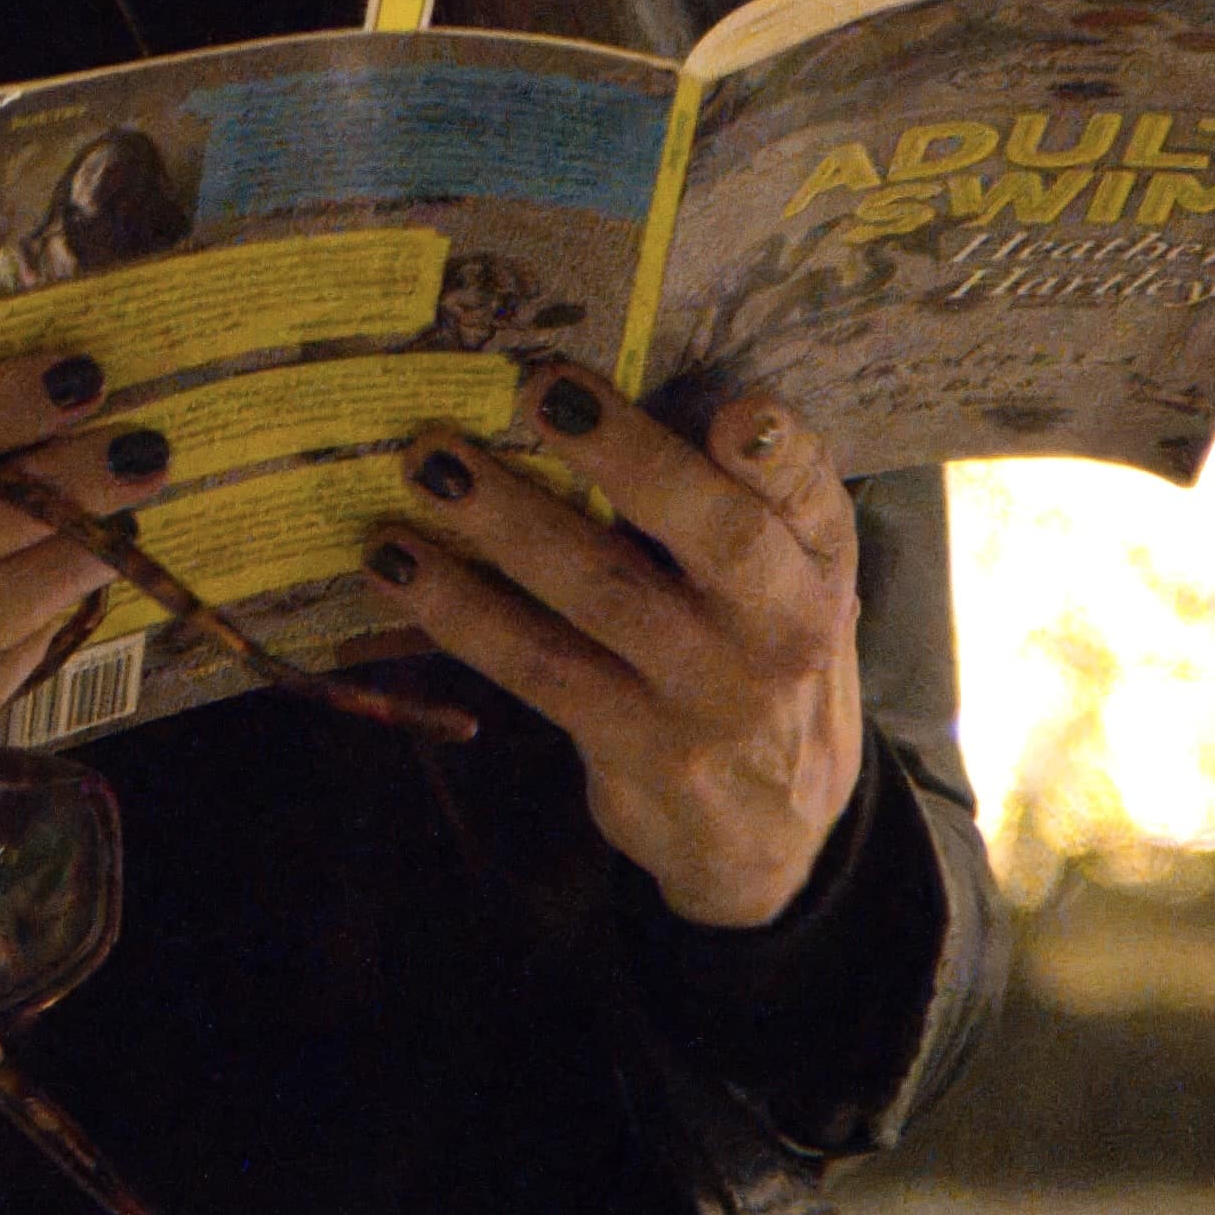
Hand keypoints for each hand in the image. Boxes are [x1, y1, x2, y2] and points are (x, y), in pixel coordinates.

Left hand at [368, 371, 865, 929]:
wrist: (770, 828)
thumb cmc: (754, 657)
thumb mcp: (786, 584)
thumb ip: (738, 500)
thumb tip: (613, 386)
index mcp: (820, 564)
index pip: (816, 496)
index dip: (783, 455)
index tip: (738, 411)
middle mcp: (781, 628)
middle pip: (717, 536)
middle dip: (627, 459)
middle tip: (539, 389)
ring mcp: (706, 696)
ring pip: (603, 595)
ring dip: (508, 522)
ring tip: (431, 463)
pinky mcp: (634, 747)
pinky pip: (537, 667)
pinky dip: (460, 611)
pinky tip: (394, 564)